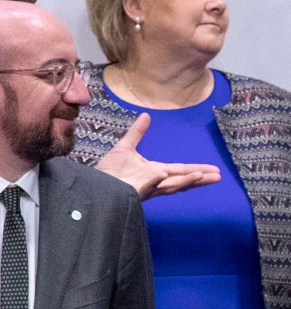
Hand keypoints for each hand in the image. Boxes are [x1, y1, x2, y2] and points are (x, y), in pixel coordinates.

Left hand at [96, 112, 220, 197]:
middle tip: (217, 177)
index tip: (213, 170)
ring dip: (184, 180)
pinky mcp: (132, 192)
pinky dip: (155, 181)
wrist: (90, 185)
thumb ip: (136, 134)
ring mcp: (143, 188)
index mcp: (153, 171)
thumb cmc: (107, 172)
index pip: (179, 170)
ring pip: (168, 185)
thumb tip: (146, 116)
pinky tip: (164, 174)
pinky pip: (145, 186)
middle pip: (180, 181)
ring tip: (201, 175)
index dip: (196, 170)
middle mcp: (152, 182)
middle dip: (198, 179)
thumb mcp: (124, 148)